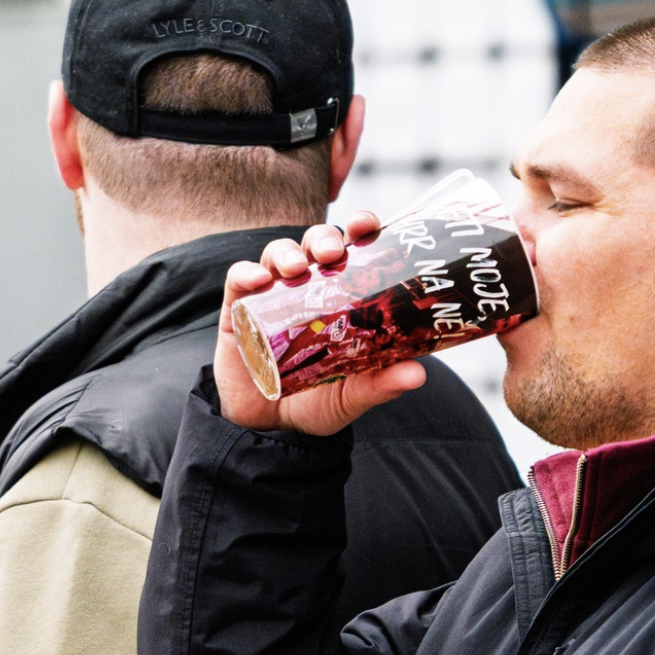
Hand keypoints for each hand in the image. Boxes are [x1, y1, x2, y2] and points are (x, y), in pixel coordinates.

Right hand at [215, 214, 426, 436]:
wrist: (267, 428)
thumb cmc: (314, 403)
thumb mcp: (351, 395)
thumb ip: (380, 384)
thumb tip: (417, 373)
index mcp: (339, 296)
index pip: (351, 250)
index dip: (358, 229)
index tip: (366, 225)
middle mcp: (306, 288)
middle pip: (314, 243)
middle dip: (323, 238)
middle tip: (332, 253)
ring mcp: (270, 297)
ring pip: (277, 254)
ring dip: (287, 252)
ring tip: (297, 267)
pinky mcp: (237, 311)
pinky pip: (238, 279)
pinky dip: (246, 273)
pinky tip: (258, 280)